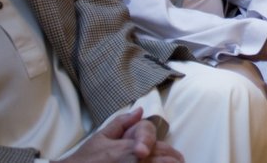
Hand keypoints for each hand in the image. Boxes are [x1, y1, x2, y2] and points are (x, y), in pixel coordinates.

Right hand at [55, 108, 183, 162]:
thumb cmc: (86, 159)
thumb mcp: (101, 136)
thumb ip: (122, 123)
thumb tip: (140, 110)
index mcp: (130, 147)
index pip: (160, 148)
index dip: (172, 154)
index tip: (179, 158)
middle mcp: (135, 160)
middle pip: (165, 161)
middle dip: (174, 162)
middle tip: (180, 162)